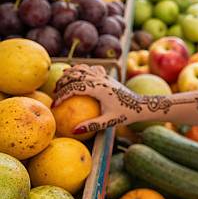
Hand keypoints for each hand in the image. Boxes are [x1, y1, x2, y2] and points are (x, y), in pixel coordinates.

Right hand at [52, 65, 171, 134]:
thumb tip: (73, 130)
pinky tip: (76, 75)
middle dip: (62, 82)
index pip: (74, 88)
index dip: (62, 96)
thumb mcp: (109, 121)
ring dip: (70, 73)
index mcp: (100, 89)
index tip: (55, 104)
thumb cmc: (126, 114)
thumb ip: (91, 125)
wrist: (141, 105)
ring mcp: (104, 76)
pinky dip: (82, 69)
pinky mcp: (107, 76)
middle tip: (55, 92)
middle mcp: (101, 79)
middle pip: (75, 75)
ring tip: (61, 82)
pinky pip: (91, 68)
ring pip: (82, 68)